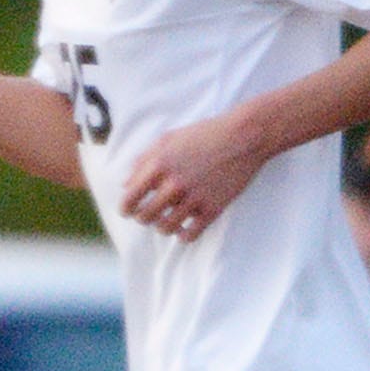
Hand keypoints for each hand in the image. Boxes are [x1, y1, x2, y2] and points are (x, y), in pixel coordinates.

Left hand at [120, 111, 267, 240]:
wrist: (244, 136)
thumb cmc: (204, 134)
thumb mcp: (168, 139)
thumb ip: (143, 161)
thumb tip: (126, 185)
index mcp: (159, 165)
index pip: (129, 199)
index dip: (125, 209)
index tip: (129, 211)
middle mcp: (174, 184)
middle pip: (145, 217)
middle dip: (143, 218)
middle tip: (150, 214)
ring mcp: (194, 198)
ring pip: (165, 228)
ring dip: (163, 227)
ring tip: (167, 219)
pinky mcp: (213, 209)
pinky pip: (190, 235)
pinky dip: (183, 235)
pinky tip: (184, 227)